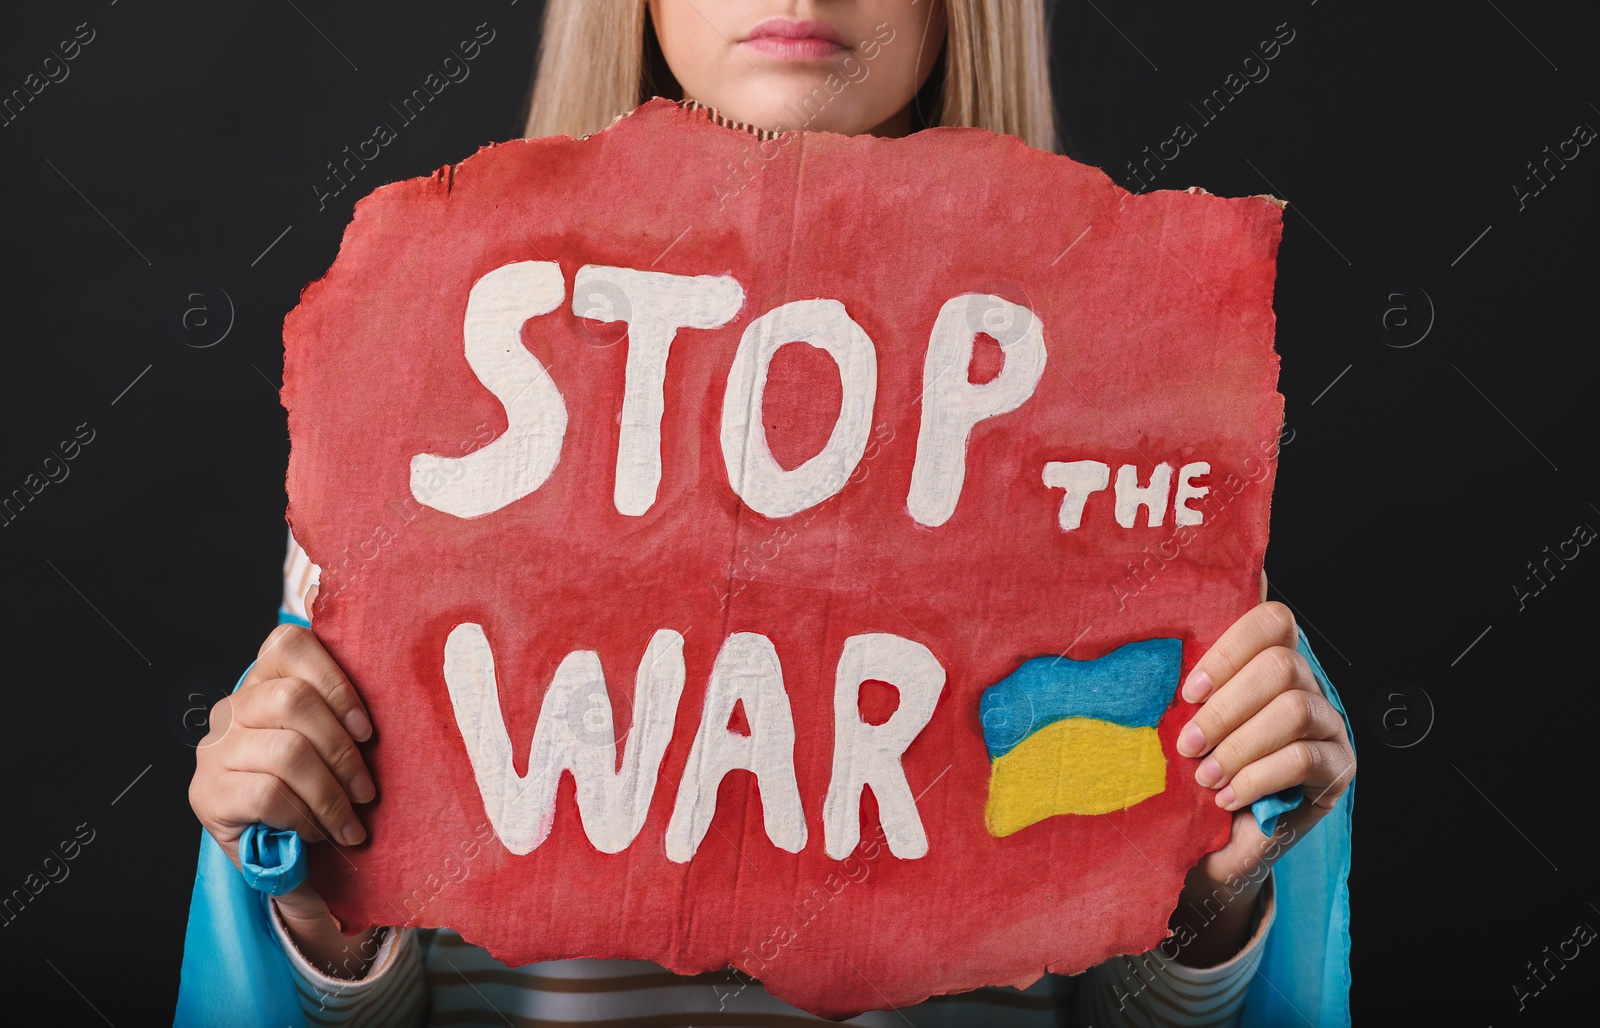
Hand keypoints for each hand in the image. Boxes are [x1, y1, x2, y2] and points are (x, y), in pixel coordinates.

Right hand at [189, 623, 381, 975]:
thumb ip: (344, 706)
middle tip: (367, 790)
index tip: (367, 729)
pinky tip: (316, 832)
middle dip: (343, 750)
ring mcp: (216, 750)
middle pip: (293, 699)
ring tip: (350, 821)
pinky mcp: (209, 794)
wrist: (274, 854)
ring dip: (331, 793)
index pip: (289, 644)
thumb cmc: (315, 788)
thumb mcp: (330, 742)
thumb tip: (397, 680)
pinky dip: (304, 817)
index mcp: (264, 681)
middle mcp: (232, 709)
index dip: (335, 681)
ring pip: (287, 752)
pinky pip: (269, 794)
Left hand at [1168, 583, 1354, 965]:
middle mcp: (1308, 686)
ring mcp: (1329, 726)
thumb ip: (1187, 692)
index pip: (1272, 621)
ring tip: (1205, 775)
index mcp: (1270, 662)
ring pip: (1295, 710)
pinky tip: (1228, 797)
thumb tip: (1148, 660)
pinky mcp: (1337, 768)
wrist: (1213, 845)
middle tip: (1188, 745)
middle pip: (1281, 666)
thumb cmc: (1194, 776)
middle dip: (1225, 708)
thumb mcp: (1186, 727)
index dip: (1230, 649)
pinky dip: (1257, 777)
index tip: (1188, 691)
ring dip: (1240, 745)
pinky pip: (1303, 759)